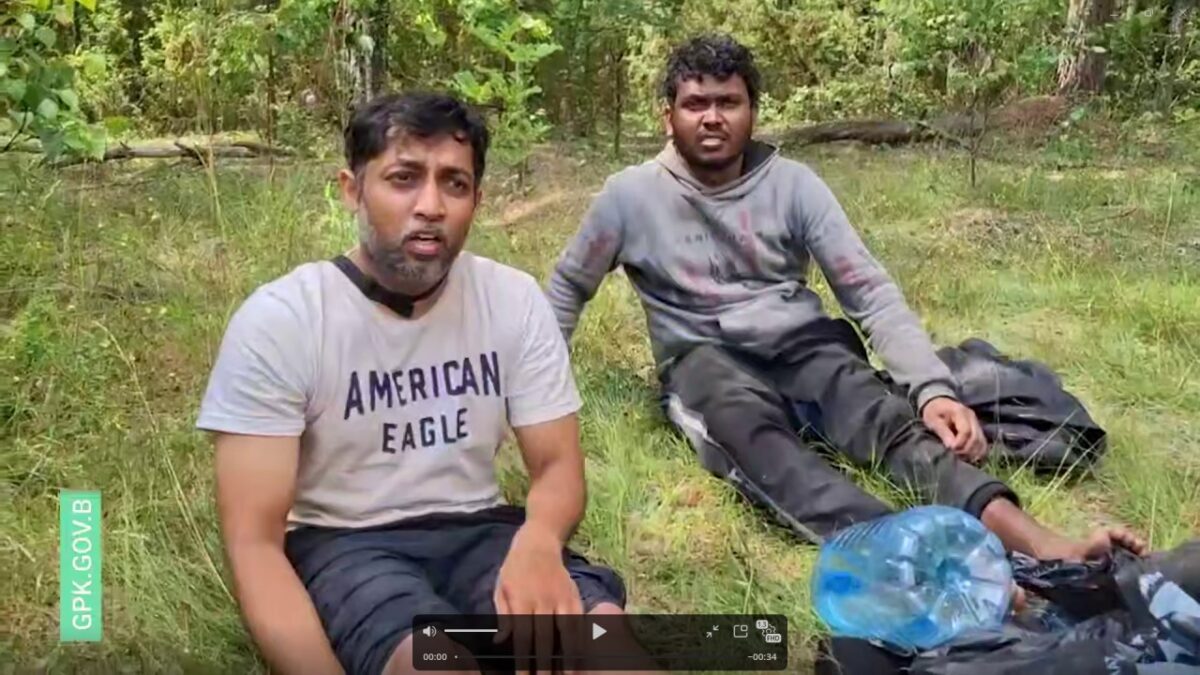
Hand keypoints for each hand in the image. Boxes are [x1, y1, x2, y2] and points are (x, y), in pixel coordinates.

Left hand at [494, 523, 582, 674]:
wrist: (539, 541)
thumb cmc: (515, 568)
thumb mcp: (501, 588)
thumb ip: (503, 615)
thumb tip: (501, 641)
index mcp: (520, 599)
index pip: (523, 636)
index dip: (524, 660)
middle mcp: (542, 599)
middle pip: (545, 638)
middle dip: (545, 665)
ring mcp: (561, 597)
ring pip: (567, 632)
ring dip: (569, 656)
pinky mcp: (574, 595)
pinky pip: (580, 621)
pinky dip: (581, 639)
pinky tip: (581, 655)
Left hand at [921, 397, 986, 462]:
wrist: (939, 402)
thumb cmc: (934, 412)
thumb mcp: (933, 420)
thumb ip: (943, 432)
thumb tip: (952, 446)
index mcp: (960, 412)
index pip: (966, 431)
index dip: (959, 443)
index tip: (950, 449)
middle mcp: (972, 417)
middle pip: (975, 438)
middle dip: (965, 450)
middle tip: (954, 454)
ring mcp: (977, 423)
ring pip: (981, 442)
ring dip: (972, 453)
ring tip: (960, 457)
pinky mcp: (978, 429)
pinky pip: (983, 443)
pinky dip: (977, 452)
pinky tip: (968, 457)